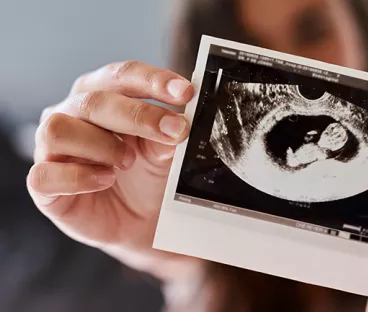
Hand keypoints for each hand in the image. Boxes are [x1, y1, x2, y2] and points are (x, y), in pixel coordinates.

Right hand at [27, 61, 203, 282]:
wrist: (137, 222)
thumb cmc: (145, 176)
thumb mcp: (163, 154)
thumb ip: (167, 137)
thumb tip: (178, 124)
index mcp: (102, 95)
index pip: (122, 75)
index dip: (153, 80)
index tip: (186, 92)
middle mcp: (72, 114)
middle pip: (94, 100)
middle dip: (139, 115)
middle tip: (175, 131)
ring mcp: (52, 148)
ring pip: (59, 129)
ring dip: (102, 145)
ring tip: (128, 162)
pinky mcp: (43, 183)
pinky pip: (45, 174)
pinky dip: (80, 177)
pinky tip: (106, 180)